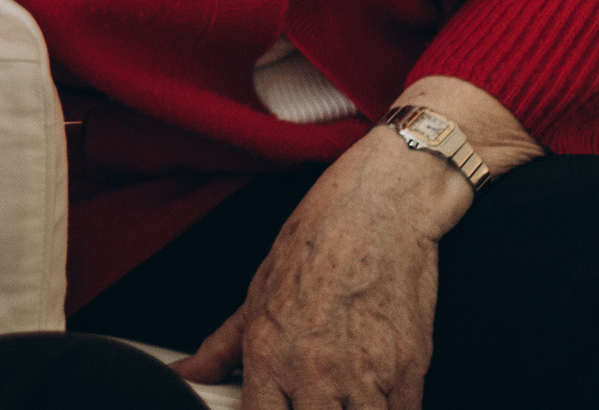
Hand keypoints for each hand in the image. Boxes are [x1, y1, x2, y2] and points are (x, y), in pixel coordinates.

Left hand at [173, 78, 541, 407]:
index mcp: (268, 355)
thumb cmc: (315, 244)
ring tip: (341, 401)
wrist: (377, 208)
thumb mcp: (256, 293)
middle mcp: (314, 372)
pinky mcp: (410, 372)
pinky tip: (376, 399)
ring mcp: (365, 377)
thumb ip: (221, 346)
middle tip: (311, 403)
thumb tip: (188, 374)